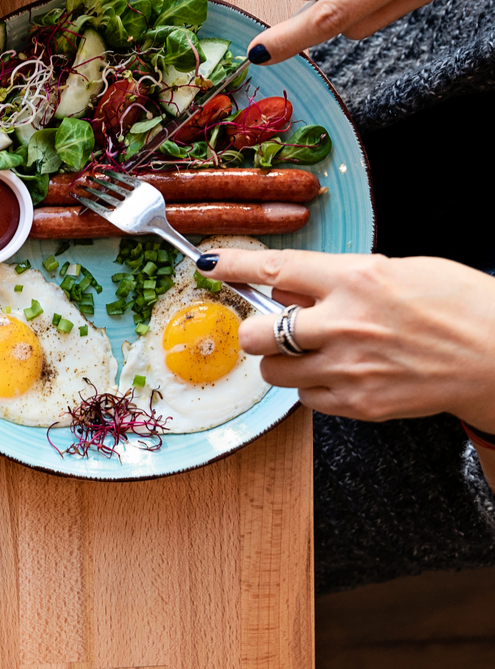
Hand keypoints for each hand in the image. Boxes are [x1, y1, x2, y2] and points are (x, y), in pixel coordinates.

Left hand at [197, 249, 494, 430]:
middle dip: (257, 329)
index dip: (233, 266)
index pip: (273, 268)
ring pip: (273, 371)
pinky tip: (338, 374)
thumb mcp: (396, 271)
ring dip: (281, 361)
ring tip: (314, 353)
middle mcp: (345, 324)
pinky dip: (311, 387)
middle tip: (272, 327)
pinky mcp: (360, 403)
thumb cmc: (458, 306)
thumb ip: (336, 279)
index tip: (210, 265)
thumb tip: (288, 287)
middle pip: (258, 332)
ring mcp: (350, 368)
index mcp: (356, 279)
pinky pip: (305, 399)